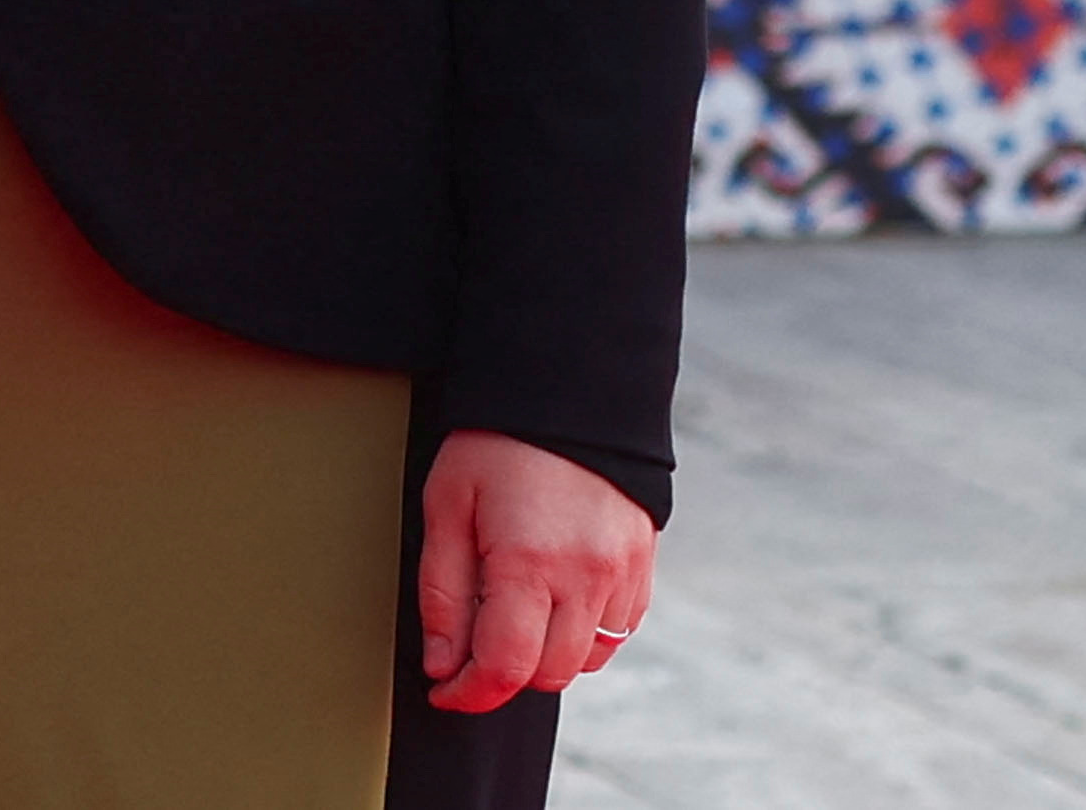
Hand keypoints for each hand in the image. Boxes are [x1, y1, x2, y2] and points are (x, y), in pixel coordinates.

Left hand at [414, 429, 656, 713]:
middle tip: (470, 649)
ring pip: (586, 660)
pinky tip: (554, 601)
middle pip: (547, 674)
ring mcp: (622, 573)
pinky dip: (584, 635)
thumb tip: (443, 664)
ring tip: (513, 617)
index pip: (505, 668)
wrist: (568, 390)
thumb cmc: (495, 444)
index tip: (444, 691)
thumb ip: (443, 592)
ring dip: (546, 657)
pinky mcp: (642, 564)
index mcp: (529, 562)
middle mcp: (586, 577)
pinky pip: (616, 631)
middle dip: (504, 674)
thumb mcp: (447, 505)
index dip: (469, 694)